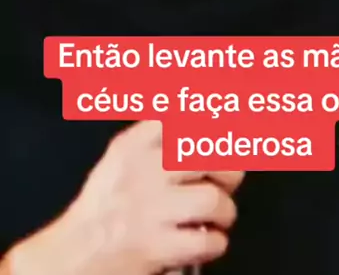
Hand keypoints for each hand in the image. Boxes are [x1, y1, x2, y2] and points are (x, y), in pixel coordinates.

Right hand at [8, 121, 243, 274]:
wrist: (76, 253)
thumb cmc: (107, 201)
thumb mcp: (125, 154)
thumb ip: (159, 131)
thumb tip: (208, 106)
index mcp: (135, 143)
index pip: (185, 116)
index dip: (220, 116)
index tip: (241, 120)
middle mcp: (143, 169)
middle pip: (209, 155)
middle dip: (230, 169)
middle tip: (229, 180)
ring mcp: (151, 208)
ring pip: (212, 199)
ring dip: (224, 211)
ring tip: (217, 216)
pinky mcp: (157, 246)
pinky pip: (207, 240)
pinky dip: (215, 243)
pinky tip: (205, 240)